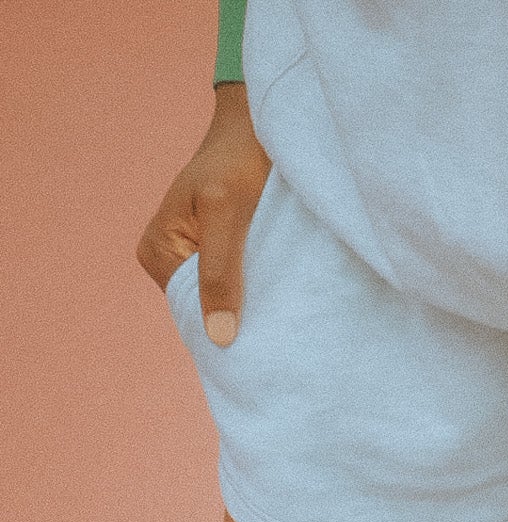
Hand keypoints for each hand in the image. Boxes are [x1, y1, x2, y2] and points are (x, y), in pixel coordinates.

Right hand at [134, 82, 271, 346]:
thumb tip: (218, 338)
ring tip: (281, 302)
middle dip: (240, 315)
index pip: (192, 312)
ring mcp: (193, 258)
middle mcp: (168, 259)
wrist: (257, 128)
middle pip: (207, 309)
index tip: (266, 336)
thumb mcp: (225, 213)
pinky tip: (279, 290)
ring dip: (253, 302)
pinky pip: (237, 284)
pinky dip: (258, 289)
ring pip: (225, 300)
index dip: (227, 325)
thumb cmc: (236, 160)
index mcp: (157, 252)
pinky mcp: (218, 254)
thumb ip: (218, 273)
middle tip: (280, 322)